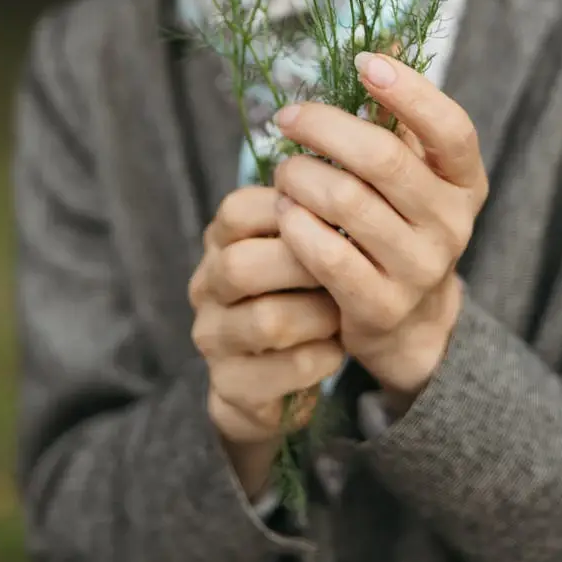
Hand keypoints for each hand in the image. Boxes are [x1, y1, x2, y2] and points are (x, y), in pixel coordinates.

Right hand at [188, 185, 342, 499]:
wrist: (282, 375)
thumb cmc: (303, 289)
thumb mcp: (302, 243)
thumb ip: (315, 209)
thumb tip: (354, 176)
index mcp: (222, 238)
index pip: (238, 211)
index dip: (293, 213)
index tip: (336, 222)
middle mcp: (207, 284)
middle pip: (243, 266)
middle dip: (307, 268)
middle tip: (347, 271)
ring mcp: (213, 336)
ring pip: (268, 321)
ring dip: (319, 316)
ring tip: (342, 312)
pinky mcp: (230, 385)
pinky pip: (286, 370)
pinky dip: (322, 357)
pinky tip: (335, 349)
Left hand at [272, 52, 487, 405]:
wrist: (406, 319)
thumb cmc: (399, 219)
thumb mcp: (413, 169)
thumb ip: (400, 112)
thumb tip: (386, 37)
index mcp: (465, 181)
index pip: (451, 128)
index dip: (409, 91)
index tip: (363, 62)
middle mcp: (453, 224)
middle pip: (384, 159)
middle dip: (325, 128)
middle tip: (288, 118)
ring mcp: (420, 269)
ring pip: (347, 202)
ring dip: (301, 176)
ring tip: (283, 170)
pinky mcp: (381, 305)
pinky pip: (326, 253)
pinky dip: (295, 224)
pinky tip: (283, 211)